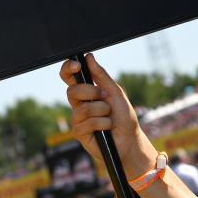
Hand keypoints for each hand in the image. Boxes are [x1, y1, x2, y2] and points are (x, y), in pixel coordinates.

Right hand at [60, 54, 156, 178]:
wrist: (130, 140)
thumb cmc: (123, 116)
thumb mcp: (115, 92)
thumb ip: (101, 75)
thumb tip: (89, 57)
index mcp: (86, 92)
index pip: (69, 77)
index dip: (68, 69)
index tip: (77, 65)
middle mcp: (79, 104)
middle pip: (72, 91)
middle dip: (91, 91)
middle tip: (105, 97)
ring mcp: (78, 119)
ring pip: (83, 108)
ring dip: (102, 111)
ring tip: (109, 117)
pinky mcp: (79, 133)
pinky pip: (88, 122)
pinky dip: (103, 124)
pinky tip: (107, 129)